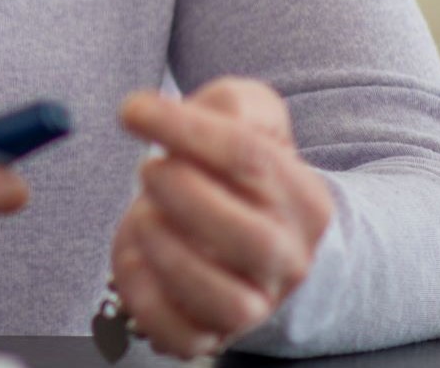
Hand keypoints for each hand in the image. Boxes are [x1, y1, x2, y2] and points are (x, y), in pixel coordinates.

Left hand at [107, 79, 334, 359]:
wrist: (244, 235)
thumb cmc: (236, 170)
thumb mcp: (248, 118)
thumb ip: (231, 103)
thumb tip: (163, 113)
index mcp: (306, 200)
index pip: (250, 159)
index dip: (184, 129)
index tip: (133, 111)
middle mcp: (288, 260)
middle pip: (250, 239)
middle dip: (184, 195)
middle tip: (148, 169)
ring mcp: (253, 306)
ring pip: (222, 298)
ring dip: (165, 248)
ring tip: (144, 214)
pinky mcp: (208, 336)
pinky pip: (178, 334)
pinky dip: (141, 295)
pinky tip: (134, 255)